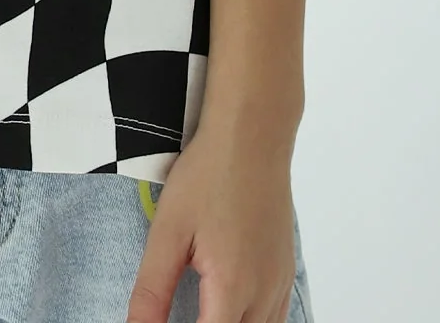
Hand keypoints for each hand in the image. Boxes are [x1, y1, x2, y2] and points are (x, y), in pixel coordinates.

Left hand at [125, 121, 297, 322]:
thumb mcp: (168, 230)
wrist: (252, 136)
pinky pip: (276, 318)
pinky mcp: (287, 271)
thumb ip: (152, 290)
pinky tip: (230, 310)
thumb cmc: (209, 176)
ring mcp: (280, 283)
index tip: (163, 322)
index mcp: (231, 289)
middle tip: (183, 311)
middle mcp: (263, 294)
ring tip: (202, 311)